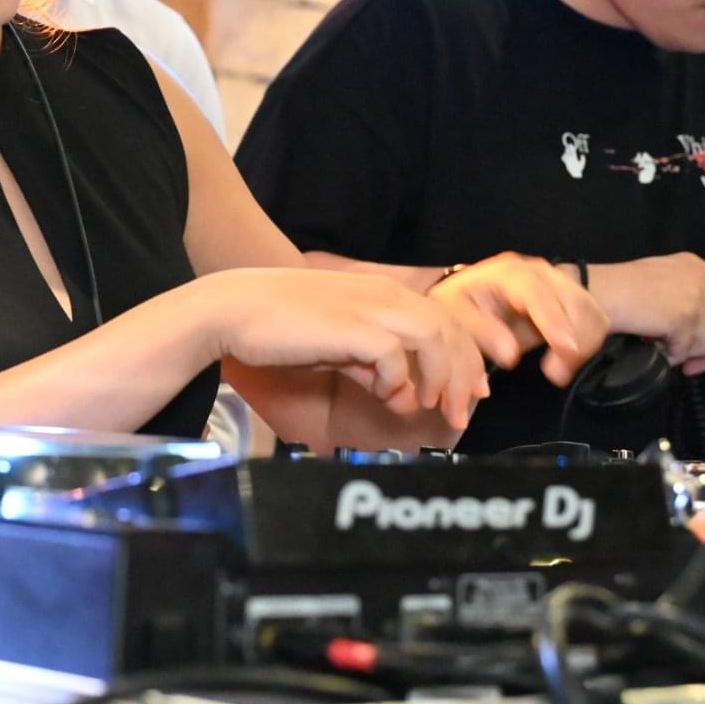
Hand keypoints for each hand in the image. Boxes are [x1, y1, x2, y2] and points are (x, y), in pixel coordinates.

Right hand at [203, 269, 489, 430]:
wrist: (233, 308)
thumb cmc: (278, 324)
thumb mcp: (335, 341)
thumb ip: (368, 362)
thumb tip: (397, 390)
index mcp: (381, 292)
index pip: (444, 319)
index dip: (465, 356)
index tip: (471, 390)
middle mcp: (383, 294)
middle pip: (449, 329)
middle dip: (463, 374)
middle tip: (460, 411)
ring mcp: (368, 307)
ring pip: (434, 337)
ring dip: (439, 378)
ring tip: (427, 407)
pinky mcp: (350, 327)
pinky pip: (394, 356)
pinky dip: (397, 380)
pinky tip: (383, 395)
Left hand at [431, 253, 609, 386]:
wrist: (475, 292)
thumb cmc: (462, 305)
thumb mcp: (455, 315)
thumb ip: (480, 333)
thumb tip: (511, 355)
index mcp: (507, 272)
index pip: (535, 291)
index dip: (553, 318)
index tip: (565, 347)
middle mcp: (539, 271)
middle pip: (573, 301)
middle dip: (574, 340)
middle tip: (556, 375)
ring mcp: (560, 281)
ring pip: (590, 312)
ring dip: (583, 346)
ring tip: (557, 371)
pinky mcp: (574, 296)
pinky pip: (596, 320)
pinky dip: (589, 344)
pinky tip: (566, 361)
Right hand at [587, 252, 704, 374]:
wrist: (594, 293)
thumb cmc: (616, 287)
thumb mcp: (660, 278)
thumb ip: (687, 294)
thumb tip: (703, 332)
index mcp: (695, 265)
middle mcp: (701, 278)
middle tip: (697, 366)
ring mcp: (696, 297)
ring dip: (684, 353)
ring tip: (658, 346)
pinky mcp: (685, 318)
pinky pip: (687, 351)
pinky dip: (670, 355)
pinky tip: (651, 346)